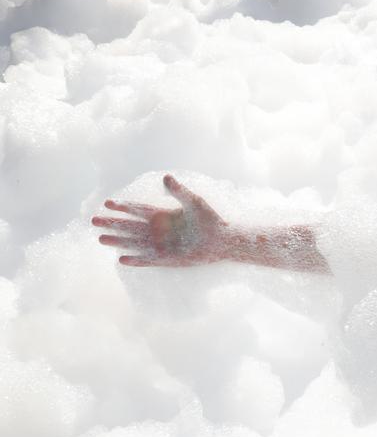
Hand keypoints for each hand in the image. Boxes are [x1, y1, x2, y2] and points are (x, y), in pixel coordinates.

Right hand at [93, 175, 231, 266]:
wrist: (223, 240)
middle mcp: (158, 230)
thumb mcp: (194, 202)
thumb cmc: (210, 219)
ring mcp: (161, 245)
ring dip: (118, 241)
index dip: (122, 206)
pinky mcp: (168, 259)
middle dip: (113, 223)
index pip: (137, 209)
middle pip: (130, 226)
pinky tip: (121, 259)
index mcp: (162, 214)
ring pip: (134, 242)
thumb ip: (179, 191)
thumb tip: (166, 177)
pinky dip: (136, 260)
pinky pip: (148, 260)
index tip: (107, 203)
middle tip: (93, 220)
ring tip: (101, 238)